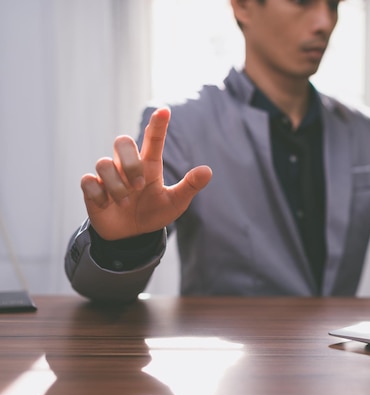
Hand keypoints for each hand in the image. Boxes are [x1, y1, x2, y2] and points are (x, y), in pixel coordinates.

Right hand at [80, 107, 212, 240]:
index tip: (164, 111)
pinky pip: (88, 181)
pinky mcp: (92, 189)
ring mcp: (109, 176)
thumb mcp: (175, 202)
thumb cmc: (154, 212)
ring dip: (116, 186)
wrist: (132, 235)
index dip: (158, 124)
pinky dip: (98, 195)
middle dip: (130, 163)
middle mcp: (127, 165)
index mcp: (149, 165)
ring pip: (103, 163)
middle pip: (122, 141)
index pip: (152, 138)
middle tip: (139, 186)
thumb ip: (190, 186)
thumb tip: (207, 171)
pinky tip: (107, 205)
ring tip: (125, 203)